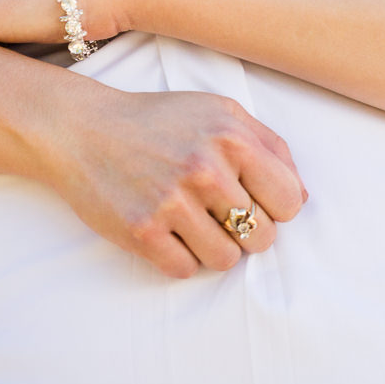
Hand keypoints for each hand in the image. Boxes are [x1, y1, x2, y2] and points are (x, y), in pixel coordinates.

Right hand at [38, 86, 307, 278]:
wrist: (83, 130)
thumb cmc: (160, 121)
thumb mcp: (221, 113)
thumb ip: (270, 148)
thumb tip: (301, 199)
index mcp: (232, 137)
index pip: (290, 202)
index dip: (276, 207)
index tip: (252, 199)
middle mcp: (205, 169)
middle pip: (262, 237)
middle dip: (245, 231)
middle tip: (218, 212)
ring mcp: (172, 202)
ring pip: (226, 260)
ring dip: (213, 248)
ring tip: (191, 221)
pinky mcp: (142, 231)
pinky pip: (185, 270)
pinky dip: (179, 257)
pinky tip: (166, 231)